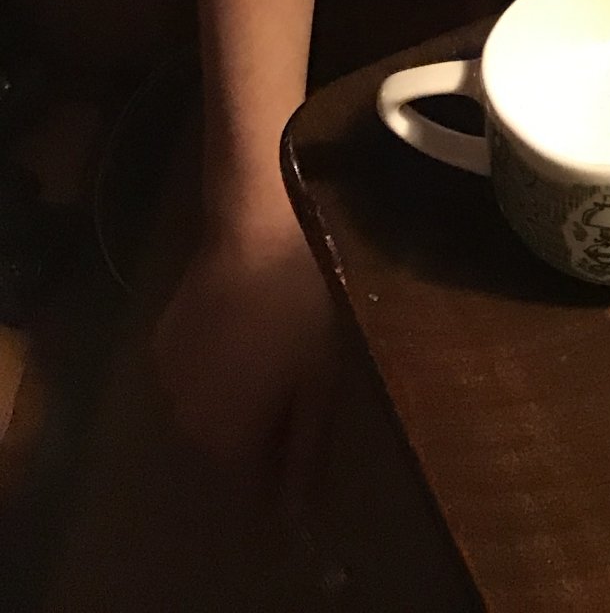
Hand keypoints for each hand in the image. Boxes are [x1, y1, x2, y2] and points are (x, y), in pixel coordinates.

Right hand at [153, 212, 337, 495]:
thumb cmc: (297, 308)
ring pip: (204, 412)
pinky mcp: (159, 347)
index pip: (246, 485)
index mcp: (226, 436)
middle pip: (224, 449)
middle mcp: (186, 422)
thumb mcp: (320, 378)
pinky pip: (189, 378)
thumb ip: (306, 447)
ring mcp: (167, 383)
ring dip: (231, 399)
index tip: (299, 447)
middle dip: (256, 431)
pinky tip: (238, 334)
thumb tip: (299, 505)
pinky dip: (212, 370)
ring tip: (266, 354)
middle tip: (292, 387)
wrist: (250, 236)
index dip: (276, 472)